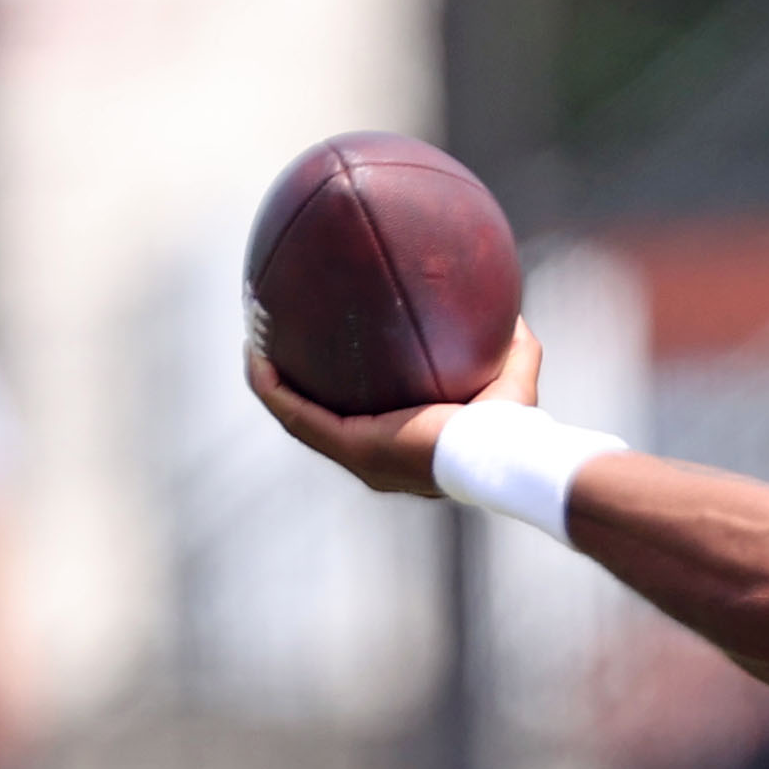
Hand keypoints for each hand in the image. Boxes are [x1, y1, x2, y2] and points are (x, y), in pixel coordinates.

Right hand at [246, 318, 543, 498]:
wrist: (502, 455)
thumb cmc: (513, 428)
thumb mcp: (513, 378)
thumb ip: (512, 346)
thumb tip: (512, 311)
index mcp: (401, 444)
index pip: (356, 418)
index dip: (332, 390)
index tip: (321, 355)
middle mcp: (372, 456)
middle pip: (317, 418)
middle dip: (291, 383)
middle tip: (278, 342)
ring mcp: (358, 456)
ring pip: (296, 416)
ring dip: (270, 381)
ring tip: (255, 341)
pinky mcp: (351, 447)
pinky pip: (296, 414)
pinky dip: (272, 386)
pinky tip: (257, 353)